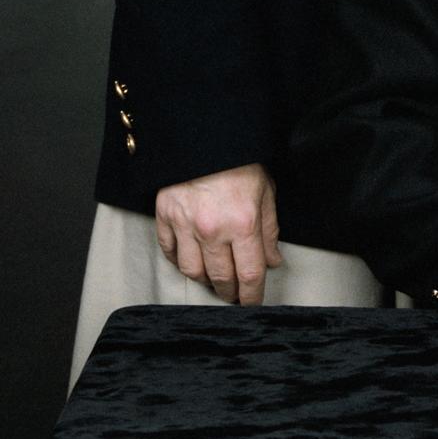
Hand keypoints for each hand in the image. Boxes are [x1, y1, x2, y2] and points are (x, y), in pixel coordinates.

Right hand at [154, 163, 281, 302]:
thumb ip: (269, 229)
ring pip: (192, 271)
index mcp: (243, 223)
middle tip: (234, 296)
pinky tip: (190, 260)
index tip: (253, 303)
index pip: (249, 273)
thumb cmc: (241, 161)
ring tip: (214, 280)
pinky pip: (169, 252)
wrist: (206, 135)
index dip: (252, 295)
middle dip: (230, 293)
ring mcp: (185, 225)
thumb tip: (272, 260)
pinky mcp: (164, 216)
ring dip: (205, 281)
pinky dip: (179, 261)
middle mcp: (213, 229)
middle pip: (220, 278)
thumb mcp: (265, 191)